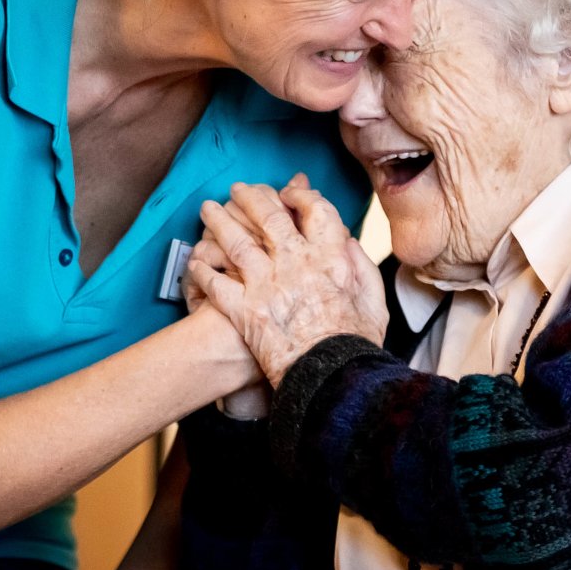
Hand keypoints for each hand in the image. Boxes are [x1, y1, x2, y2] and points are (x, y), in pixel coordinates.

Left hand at [188, 176, 387, 384]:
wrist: (329, 379)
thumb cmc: (354, 346)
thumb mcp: (374, 303)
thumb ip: (361, 268)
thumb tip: (348, 243)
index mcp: (330, 258)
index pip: (315, 212)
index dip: (301, 197)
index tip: (290, 193)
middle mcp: (295, 262)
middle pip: (268, 216)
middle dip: (251, 198)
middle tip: (239, 190)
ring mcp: (266, 283)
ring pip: (235, 240)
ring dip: (218, 221)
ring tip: (208, 209)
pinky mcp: (243, 308)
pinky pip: (216, 282)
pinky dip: (203, 270)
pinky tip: (196, 262)